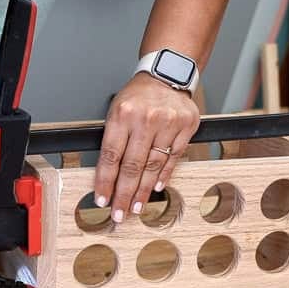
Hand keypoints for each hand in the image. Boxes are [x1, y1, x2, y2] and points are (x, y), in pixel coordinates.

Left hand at [93, 72, 200, 222]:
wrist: (166, 74)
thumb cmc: (137, 96)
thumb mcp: (115, 110)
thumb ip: (113, 140)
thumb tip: (106, 176)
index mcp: (122, 114)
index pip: (111, 156)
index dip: (105, 181)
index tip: (102, 199)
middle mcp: (146, 118)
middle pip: (132, 166)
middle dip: (124, 194)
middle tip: (119, 213)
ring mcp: (168, 123)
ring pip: (154, 165)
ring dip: (144, 190)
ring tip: (136, 206)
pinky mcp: (186, 126)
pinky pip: (174, 157)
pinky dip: (164, 175)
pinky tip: (157, 187)